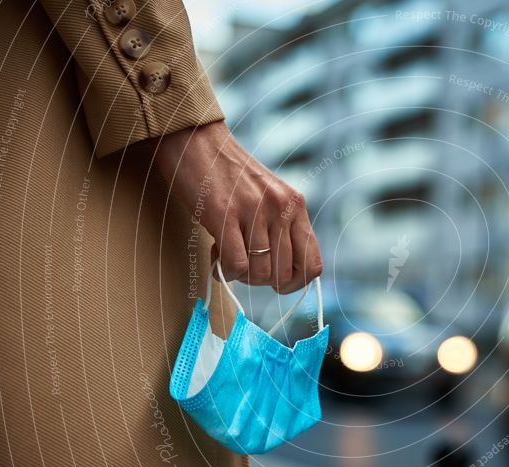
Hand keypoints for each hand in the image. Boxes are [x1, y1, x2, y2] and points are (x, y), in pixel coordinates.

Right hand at [153, 121, 322, 293]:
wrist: (195, 141)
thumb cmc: (229, 177)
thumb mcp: (268, 196)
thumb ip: (281, 228)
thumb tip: (282, 277)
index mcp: (296, 205)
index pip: (312, 264)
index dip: (295, 283)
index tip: (276, 282)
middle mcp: (281, 208)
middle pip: (283, 275)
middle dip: (262, 281)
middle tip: (244, 266)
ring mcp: (254, 210)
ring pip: (259, 274)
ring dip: (241, 276)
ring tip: (226, 256)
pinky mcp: (224, 214)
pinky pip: (236, 265)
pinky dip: (225, 271)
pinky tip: (216, 256)